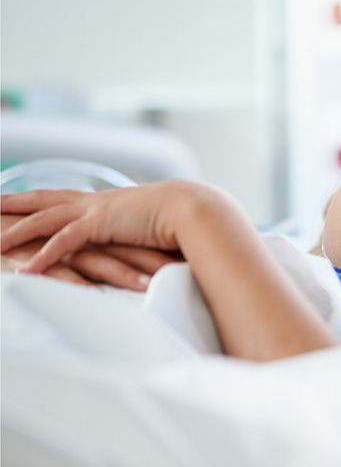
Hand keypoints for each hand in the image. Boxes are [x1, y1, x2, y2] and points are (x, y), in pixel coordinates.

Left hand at [1, 182, 197, 278]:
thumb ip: (140, 238)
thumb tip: (144, 247)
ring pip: (43, 219)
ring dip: (14, 232)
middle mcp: (96, 202)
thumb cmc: (184, 220)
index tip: (15, 196)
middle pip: (43, 199)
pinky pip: (63, 242)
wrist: (196, 209)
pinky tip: (25, 270)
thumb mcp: (153, 228)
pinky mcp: (100, 224)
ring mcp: (96, 210)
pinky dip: (43, 256)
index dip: (37, 197)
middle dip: (13, 200)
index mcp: (107, 202)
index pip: (63, 197)